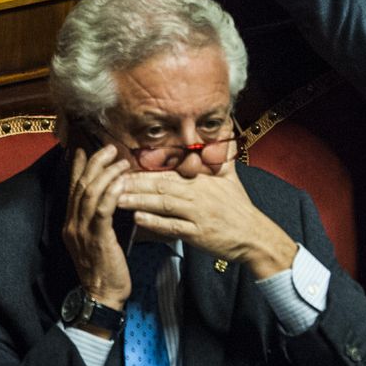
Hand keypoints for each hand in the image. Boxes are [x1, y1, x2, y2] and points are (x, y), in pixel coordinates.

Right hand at [62, 145, 132, 309]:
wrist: (102, 294)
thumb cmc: (105, 264)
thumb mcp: (97, 236)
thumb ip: (98, 216)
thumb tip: (110, 194)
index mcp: (71, 222)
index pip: (72, 188)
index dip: (78, 166)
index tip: (85, 148)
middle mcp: (72, 224)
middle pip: (80, 186)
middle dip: (95, 163)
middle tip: (109, 148)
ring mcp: (82, 231)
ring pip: (90, 195)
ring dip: (107, 174)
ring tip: (121, 161)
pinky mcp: (97, 239)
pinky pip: (102, 211)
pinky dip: (112, 194)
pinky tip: (122, 182)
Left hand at [118, 157, 296, 280]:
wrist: (253, 235)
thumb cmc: (239, 207)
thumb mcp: (231, 178)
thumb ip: (221, 157)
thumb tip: (226, 129)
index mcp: (204, 180)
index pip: (170, 172)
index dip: (147, 170)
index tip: (126, 167)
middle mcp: (199, 194)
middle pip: (162, 185)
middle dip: (136, 183)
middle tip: (112, 180)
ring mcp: (197, 214)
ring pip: (163, 204)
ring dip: (139, 201)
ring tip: (116, 198)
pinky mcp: (197, 233)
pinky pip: (172, 226)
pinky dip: (154, 222)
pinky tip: (137, 219)